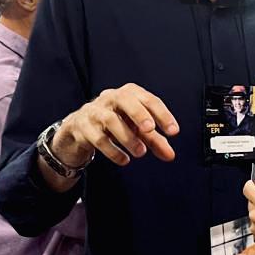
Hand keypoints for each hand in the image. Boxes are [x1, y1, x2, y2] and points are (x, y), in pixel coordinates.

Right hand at [53, 84, 178, 168]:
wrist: (80, 128)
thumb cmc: (115, 124)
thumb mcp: (137, 130)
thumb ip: (154, 141)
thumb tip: (170, 155)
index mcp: (128, 94)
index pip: (148, 99)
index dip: (162, 114)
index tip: (174, 131)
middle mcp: (110, 98)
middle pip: (124, 100)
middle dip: (139, 114)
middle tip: (150, 130)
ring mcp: (94, 111)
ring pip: (110, 120)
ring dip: (127, 137)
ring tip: (140, 153)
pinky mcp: (82, 126)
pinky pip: (98, 138)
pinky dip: (113, 151)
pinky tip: (124, 160)